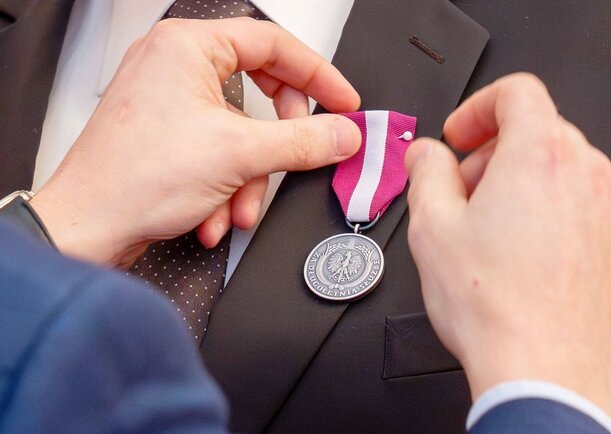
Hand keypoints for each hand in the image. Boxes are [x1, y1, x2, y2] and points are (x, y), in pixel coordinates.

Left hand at [30, 18, 360, 266]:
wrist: (87, 229)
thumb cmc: (133, 180)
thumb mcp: (239, 155)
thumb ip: (303, 141)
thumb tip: (342, 133)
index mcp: (188, 47)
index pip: (274, 44)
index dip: (318, 75)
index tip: (343, 103)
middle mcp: (175, 67)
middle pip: (260, 90)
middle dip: (278, 141)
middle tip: (301, 154)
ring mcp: (170, 102)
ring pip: (241, 132)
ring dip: (249, 178)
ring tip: (240, 208)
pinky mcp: (168, 137)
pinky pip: (218, 152)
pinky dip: (226, 186)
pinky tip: (215, 215)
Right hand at [405, 73, 610, 424]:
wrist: (544, 372)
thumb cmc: (493, 305)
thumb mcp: (431, 226)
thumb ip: (425, 173)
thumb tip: (426, 155)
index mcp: (540, 156)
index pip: (516, 92)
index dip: (478, 107)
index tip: (459, 137)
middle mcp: (585, 176)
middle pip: (537, 132)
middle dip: (492, 153)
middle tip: (461, 191)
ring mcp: (607, 213)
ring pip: (559, 171)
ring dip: (519, 184)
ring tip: (487, 230)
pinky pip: (578, 209)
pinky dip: (547, 214)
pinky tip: (517, 256)